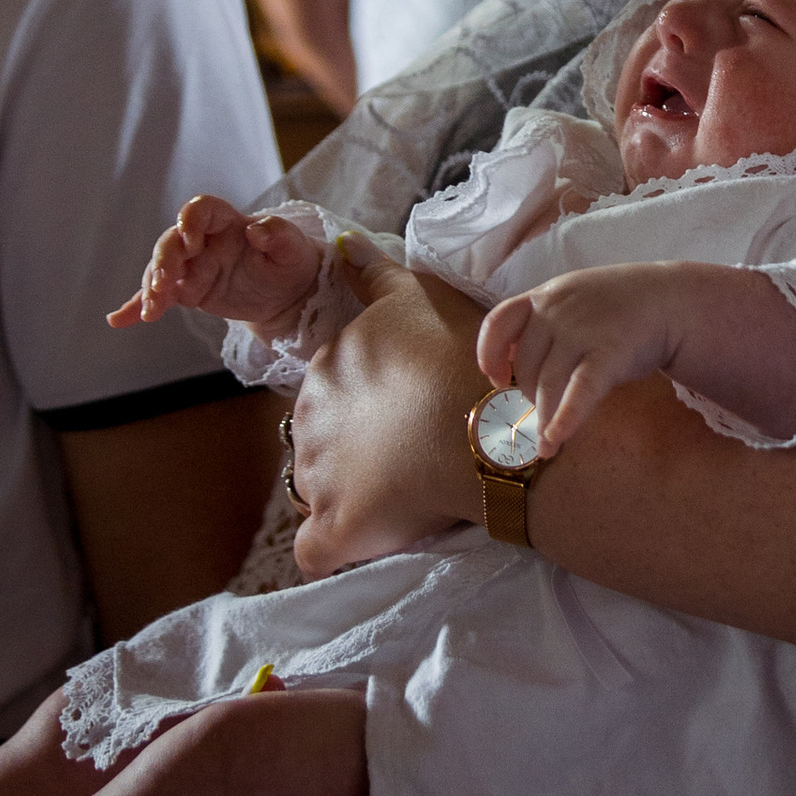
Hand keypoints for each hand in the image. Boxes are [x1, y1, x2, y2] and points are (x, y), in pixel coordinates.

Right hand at [110, 194, 321, 339]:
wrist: (287, 291)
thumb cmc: (290, 261)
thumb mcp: (293, 248)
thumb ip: (279, 235)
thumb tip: (258, 231)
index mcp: (227, 222)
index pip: (200, 210)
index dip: (191, 222)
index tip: (190, 241)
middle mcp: (203, 240)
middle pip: (173, 242)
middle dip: (165, 261)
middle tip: (164, 286)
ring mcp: (191, 266)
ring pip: (162, 270)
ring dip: (152, 288)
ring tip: (151, 310)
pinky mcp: (186, 290)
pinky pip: (160, 296)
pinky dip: (138, 306)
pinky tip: (119, 320)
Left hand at [287, 261, 485, 571]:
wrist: (489, 426)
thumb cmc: (461, 359)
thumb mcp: (416, 297)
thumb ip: (373, 272)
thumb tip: (341, 245)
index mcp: (323, 371)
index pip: (330, 397)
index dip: (368, 408)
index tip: (406, 412)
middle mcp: (306, 422)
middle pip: (318, 443)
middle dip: (352, 450)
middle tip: (408, 451)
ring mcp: (317, 479)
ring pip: (315, 492)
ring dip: (348, 493)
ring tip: (401, 492)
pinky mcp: (336, 529)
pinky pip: (314, 551)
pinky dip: (332, 548)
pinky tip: (360, 540)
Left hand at [479, 266, 687, 453]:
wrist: (669, 300)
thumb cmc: (616, 306)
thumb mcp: (572, 299)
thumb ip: (541, 324)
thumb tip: (505, 363)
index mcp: (545, 296)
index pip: (499, 322)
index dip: (489, 353)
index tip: (497, 378)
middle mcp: (557, 311)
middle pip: (527, 364)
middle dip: (531, 394)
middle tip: (546, 409)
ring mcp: (583, 330)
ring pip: (549, 383)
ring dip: (544, 418)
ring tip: (546, 445)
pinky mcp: (610, 353)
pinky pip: (580, 390)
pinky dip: (565, 417)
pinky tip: (555, 439)